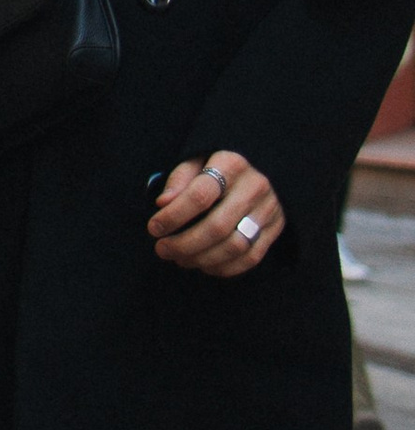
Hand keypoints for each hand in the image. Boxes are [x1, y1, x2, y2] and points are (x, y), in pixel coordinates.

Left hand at [149, 149, 284, 278]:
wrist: (256, 167)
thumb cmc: (215, 166)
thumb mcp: (195, 161)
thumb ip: (179, 180)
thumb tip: (163, 204)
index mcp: (231, 164)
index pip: (200, 195)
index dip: (174, 216)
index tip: (154, 228)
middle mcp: (255, 186)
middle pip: (218, 226)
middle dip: (185, 244)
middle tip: (162, 250)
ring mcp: (269, 208)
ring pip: (235, 246)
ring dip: (202, 259)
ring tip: (180, 258)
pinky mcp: (276, 227)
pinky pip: (251, 257)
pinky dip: (224, 267)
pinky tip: (204, 265)